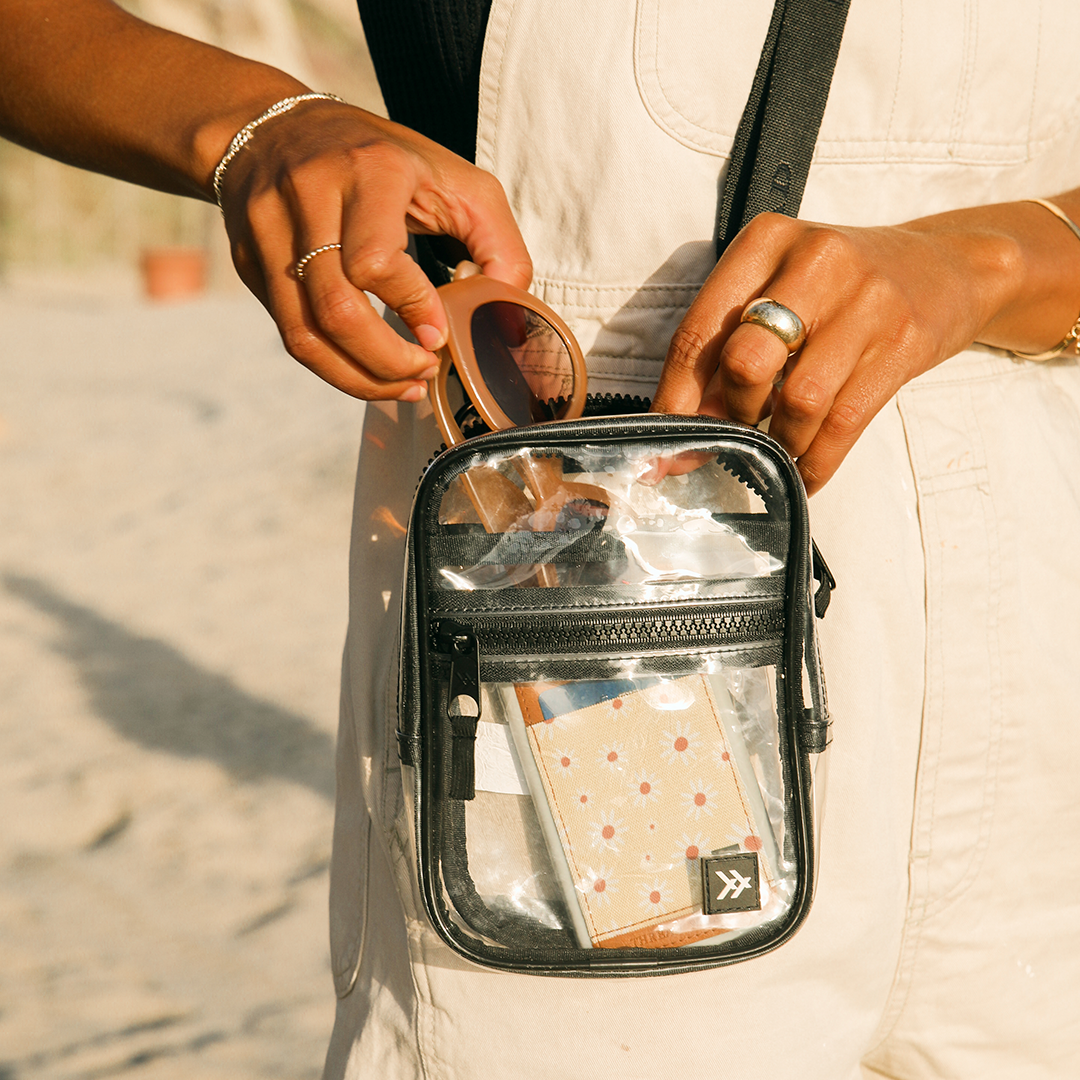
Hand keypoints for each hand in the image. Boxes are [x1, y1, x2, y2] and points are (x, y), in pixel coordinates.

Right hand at [217, 100, 531, 401]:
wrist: (274, 127)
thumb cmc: (381, 160)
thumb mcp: (454, 178)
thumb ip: (496, 240)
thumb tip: (504, 307)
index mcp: (368, 170)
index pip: (375, 260)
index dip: (413, 308)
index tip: (440, 336)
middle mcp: (308, 196)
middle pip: (336, 309)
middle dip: (386, 361)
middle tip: (423, 372)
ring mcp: (269, 231)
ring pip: (305, 334)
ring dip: (359, 378)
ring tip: (402, 387)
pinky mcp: (249, 261)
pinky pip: (290, 333)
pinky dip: (334, 367)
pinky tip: (369, 373)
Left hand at [650, 211, 1024, 492]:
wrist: (949, 265)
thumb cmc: (840, 286)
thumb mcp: (779, 286)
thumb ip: (727, 344)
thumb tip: (681, 425)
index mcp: (765, 241)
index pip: (700, 332)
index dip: (674, 400)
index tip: (660, 449)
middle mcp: (815, 260)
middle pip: (746, 363)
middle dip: (729, 417)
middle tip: (731, 438)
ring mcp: (866, 300)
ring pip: (798, 401)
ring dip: (778, 443)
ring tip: (773, 452)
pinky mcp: (903, 342)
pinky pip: (845, 423)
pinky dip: (816, 462)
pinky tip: (804, 473)